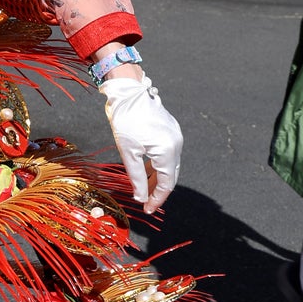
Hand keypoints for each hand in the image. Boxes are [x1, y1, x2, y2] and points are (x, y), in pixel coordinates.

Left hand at [101, 74, 182, 213]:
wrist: (128, 92)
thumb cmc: (126, 120)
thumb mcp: (128, 152)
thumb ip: (136, 177)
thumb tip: (140, 197)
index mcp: (168, 150)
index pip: (166, 183)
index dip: (157, 199)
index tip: (147, 209)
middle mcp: (177, 144)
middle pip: (171, 175)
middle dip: (159, 190)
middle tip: (146, 204)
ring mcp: (175, 136)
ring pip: (169, 164)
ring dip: (157, 177)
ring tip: (144, 189)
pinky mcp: (170, 130)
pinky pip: (166, 153)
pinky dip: (157, 164)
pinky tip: (145, 171)